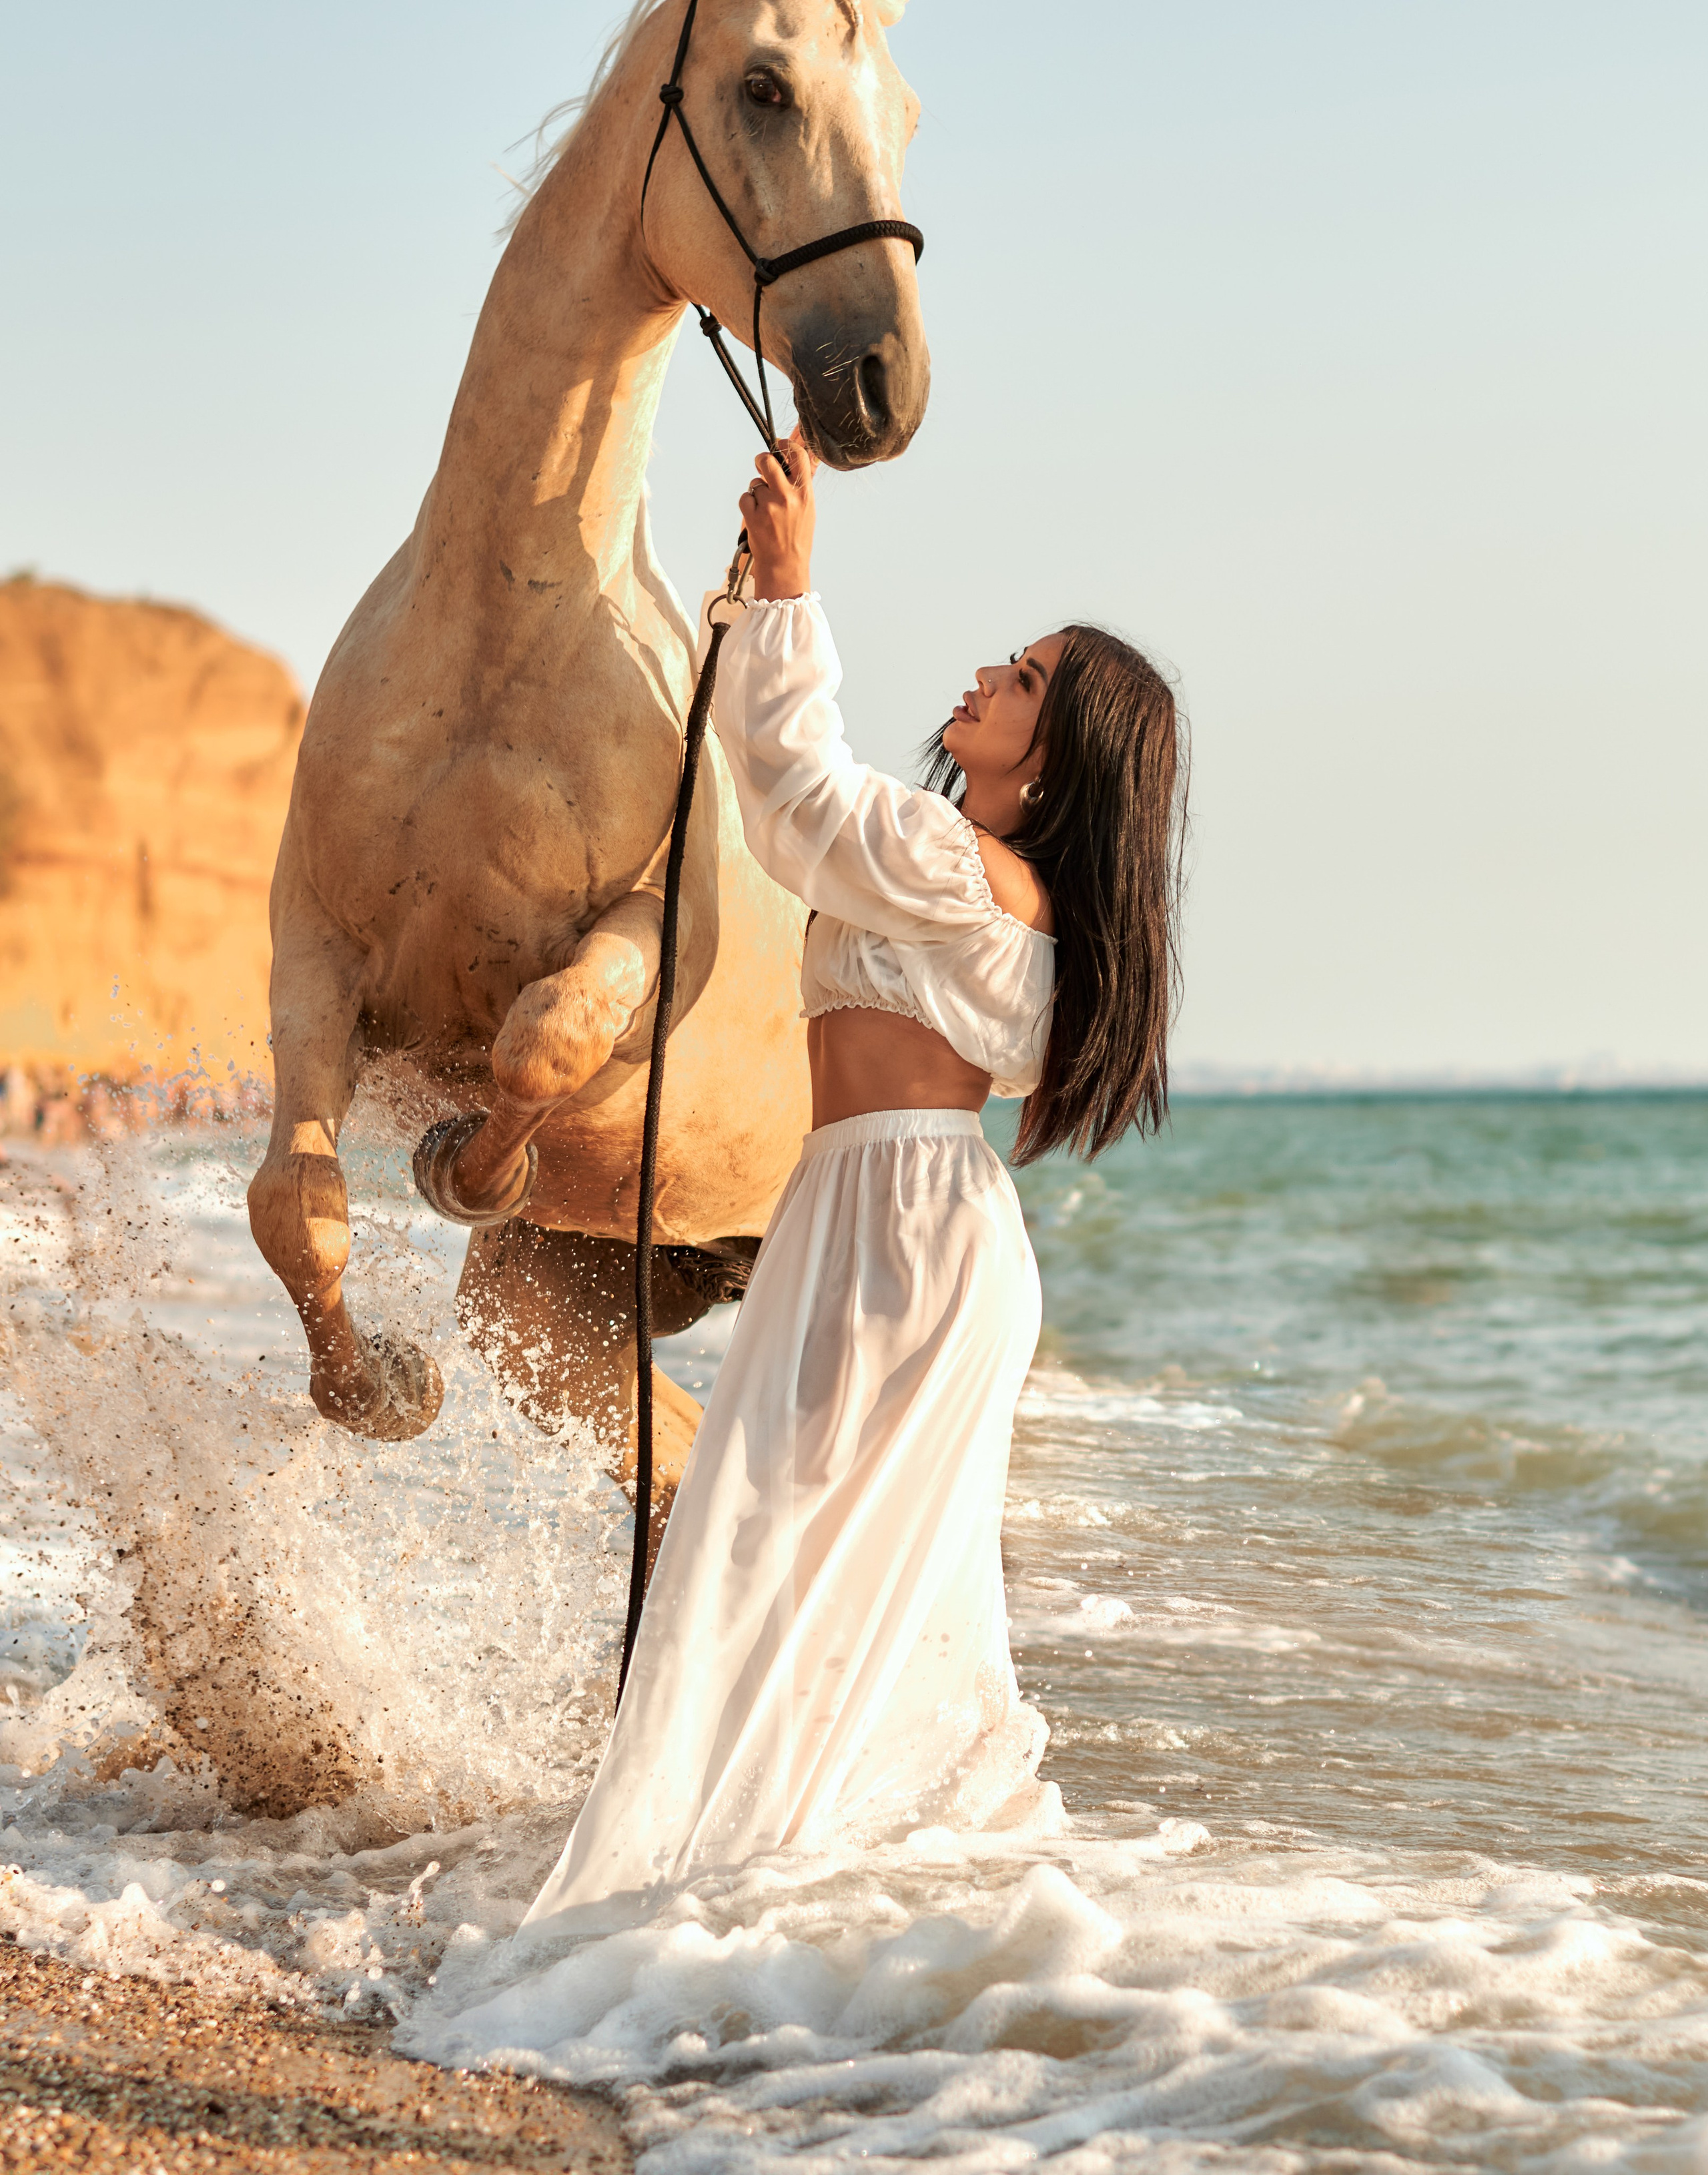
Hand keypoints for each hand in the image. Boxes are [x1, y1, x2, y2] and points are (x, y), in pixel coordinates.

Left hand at [738, 426, 817, 600]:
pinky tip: (756, 518)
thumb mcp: (807, 511)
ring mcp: (769, 506)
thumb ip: (799, 487)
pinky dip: (748, 505)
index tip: (779, 444)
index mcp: (805, 495)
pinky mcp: (752, 515)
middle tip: (761, 465)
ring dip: (756, 491)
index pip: (798, 456)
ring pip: (755, 483)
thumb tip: (790, 465)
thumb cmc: (797, 540)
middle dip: (762, 460)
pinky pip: (745, 497)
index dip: (786, 445)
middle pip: (768, 461)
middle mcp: (787, 497)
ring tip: (765, 510)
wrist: (785, 567)